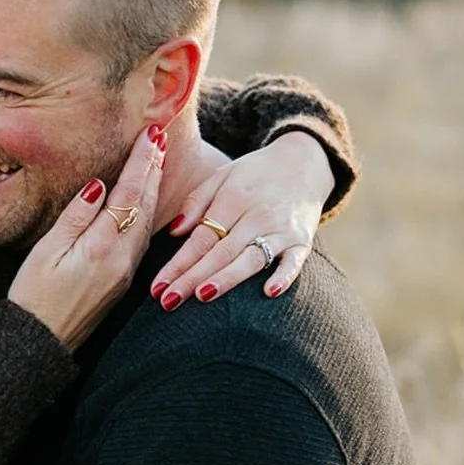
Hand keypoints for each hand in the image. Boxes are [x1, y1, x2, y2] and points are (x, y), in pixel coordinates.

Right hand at [7, 124, 165, 351]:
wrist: (41, 342)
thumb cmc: (34, 296)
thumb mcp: (47, 251)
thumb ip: (76, 216)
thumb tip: (99, 185)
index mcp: (103, 246)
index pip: (129, 194)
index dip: (141, 162)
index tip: (151, 135)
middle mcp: (123, 258)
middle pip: (145, 205)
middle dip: (154, 169)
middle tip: (161, 137)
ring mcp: (126, 271)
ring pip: (147, 221)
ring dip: (154, 188)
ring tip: (158, 160)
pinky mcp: (123, 280)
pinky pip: (142, 237)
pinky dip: (147, 211)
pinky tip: (147, 200)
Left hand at [150, 130, 329, 309]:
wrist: (305, 163)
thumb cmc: (255, 174)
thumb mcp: (223, 175)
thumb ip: (197, 201)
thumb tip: (173, 232)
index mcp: (233, 198)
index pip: (200, 238)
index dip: (177, 263)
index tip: (157, 287)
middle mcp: (256, 215)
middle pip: (220, 252)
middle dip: (192, 278)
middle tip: (168, 301)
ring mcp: (281, 229)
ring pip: (250, 258)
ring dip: (227, 278)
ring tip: (202, 296)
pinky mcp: (302, 241)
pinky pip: (294, 261)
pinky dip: (283, 276)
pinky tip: (268, 292)